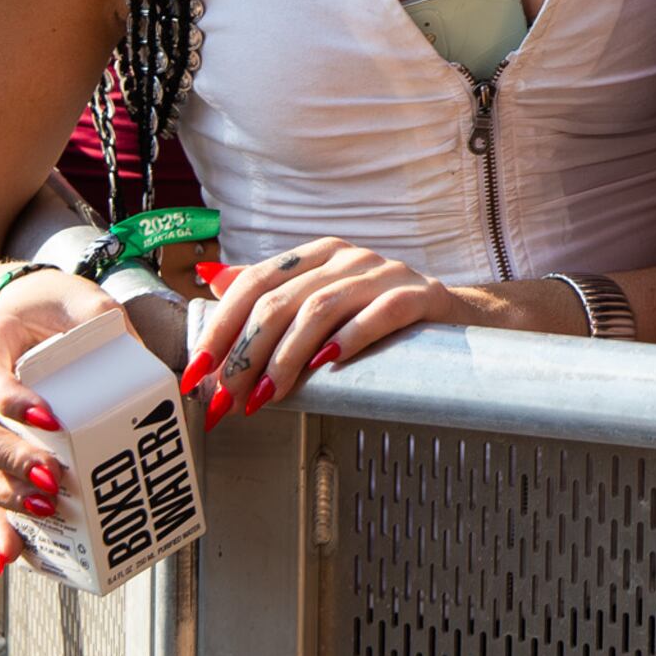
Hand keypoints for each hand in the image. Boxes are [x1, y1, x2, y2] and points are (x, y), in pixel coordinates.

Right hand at [0, 262, 122, 574]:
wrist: (20, 311)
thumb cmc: (52, 309)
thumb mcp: (82, 301)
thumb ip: (108, 326)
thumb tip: (143, 364)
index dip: (12, 401)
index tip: (48, 418)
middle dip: (11, 463)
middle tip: (54, 480)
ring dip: (5, 498)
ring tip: (48, 511)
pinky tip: (16, 554)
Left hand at [178, 238, 481, 426]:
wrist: (458, 319)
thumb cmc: (380, 316)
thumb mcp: (322, 298)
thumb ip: (272, 291)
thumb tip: (211, 284)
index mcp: (317, 255)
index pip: (254, 283)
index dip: (220, 327)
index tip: (196, 372)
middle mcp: (348, 257)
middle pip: (280, 301)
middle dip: (245, 356)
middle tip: (226, 400)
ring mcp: (385, 274)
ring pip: (319, 310)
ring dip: (285, 359)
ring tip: (266, 397)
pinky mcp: (419, 296)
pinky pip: (379, 315)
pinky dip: (348, 340)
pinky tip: (328, 367)